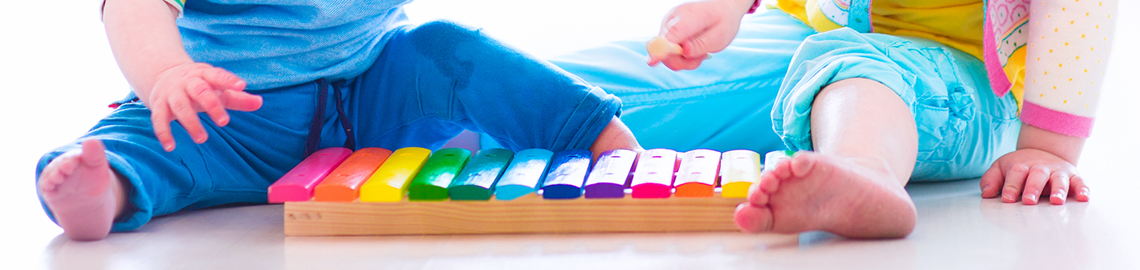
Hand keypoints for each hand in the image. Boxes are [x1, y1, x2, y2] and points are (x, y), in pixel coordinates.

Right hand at [139, 63, 262, 150]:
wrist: (164, 76)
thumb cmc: (200, 86)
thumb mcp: (218, 89)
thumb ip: (238, 97)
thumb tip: (260, 102)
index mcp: (204, 74)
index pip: (217, 75)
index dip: (229, 80)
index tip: (242, 86)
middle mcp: (187, 82)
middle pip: (199, 91)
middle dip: (212, 105)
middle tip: (224, 122)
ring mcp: (172, 93)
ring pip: (180, 106)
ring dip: (190, 123)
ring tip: (202, 139)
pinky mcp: (159, 105)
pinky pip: (158, 119)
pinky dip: (163, 133)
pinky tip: (171, 147)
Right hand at [649, 0, 752, 69]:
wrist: (720, 11)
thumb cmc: (722, 22)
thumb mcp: (720, 35)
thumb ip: (701, 44)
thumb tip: (685, 52)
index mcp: (690, 16)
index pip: (672, 33)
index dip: (662, 48)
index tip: (652, 61)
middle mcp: (673, 19)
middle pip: (664, 48)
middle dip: (682, 61)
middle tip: (702, 57)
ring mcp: (667, 26)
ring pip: (666, 55)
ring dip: (684, 62)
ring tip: (701, 53)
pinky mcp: (666, 34)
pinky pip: (668, 55)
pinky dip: (681, 59)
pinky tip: (694, 51)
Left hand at [979, 148, 1088, 204]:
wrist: (1043, 152)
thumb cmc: (1020, 167)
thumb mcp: (1001, 168)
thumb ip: (991, 180)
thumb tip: (986, 194)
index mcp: (1022, 165)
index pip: (1016, 173)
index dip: (1011, 186)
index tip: (1008, 199)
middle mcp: (1041, 168)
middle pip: (1037, 175)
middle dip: (1033, 188)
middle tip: (1029, 201)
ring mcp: (1058, 172)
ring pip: (1059, 179)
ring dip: (1058, 190)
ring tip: (1056, 201)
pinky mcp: (1073, 176)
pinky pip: (1080, 182)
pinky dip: (1083, 189)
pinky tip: (1083, 198)